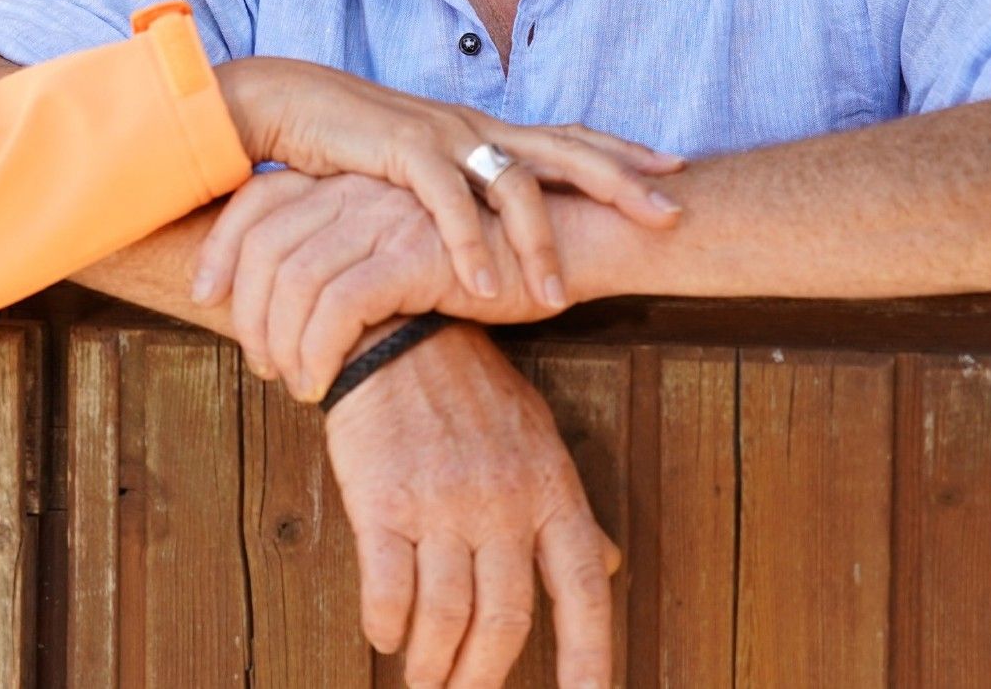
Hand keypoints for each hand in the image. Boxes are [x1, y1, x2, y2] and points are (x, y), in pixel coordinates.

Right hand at [208, 57, 681, 314]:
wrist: (283, 105)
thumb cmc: (349, 147)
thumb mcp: (418, 170)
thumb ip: (458, 195)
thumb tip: (493, 235)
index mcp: (484, 130)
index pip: (568, 137)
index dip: (622, 152)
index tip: (674, 169)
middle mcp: (474, 126)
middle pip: (566, 149)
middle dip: (622, 181)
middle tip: (670, 213)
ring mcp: (442, 135)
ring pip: (514, 183)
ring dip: (540, 243)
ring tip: (558, 298)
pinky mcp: (402, 149)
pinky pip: (447, 202)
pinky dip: (469, 245)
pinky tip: (486, 287)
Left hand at [208, 171, 567, 399]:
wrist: (571, 241)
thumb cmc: (490, 256)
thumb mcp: (405, 247)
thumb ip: (355, 256)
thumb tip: (300, 302)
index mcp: (351, 179)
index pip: (257, 204)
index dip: (220, 250)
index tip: (202, 299)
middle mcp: (359, 188)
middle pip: (262, 243)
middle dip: (246, 311)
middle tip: (258, 366)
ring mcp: (385, 215)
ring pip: (294, 280)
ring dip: (283, 343)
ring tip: (297, 385)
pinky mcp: (414, 250)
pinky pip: (340, 306)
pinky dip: (322, 351)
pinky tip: (327, 383)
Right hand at [323, 322, 618, 688]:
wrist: (397, 336)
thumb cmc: (472, 391)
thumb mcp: (538, 440)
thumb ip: (568, 511)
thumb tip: (607, 565)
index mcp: (551, 491)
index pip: (583, 590)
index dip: (590, 659)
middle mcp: (504, 502)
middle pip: (506, 620)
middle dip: (483, 675)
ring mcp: (443, 502)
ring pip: (447, 615)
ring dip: (432, 662)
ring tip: (423, 677)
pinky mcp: (383, 499)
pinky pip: (389, 585)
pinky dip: (386, 623)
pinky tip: (385, 632)